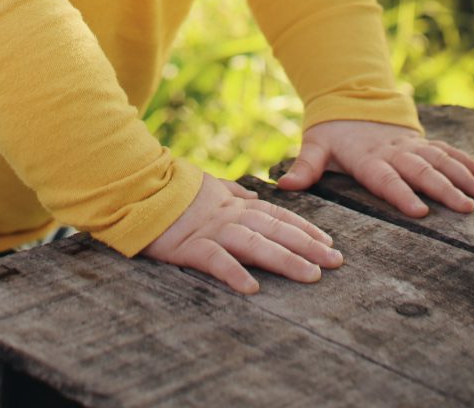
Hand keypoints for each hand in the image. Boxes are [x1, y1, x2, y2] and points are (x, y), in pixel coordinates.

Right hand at [142, 172, 342, 294]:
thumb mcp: (207, 185)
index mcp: (234, 204)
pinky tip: (253, 288)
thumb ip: (231, 192)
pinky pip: (215, 261)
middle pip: (275, 230)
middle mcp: (229, 215)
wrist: (137, 185)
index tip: (329, 243)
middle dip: (308, 246)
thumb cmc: (172, 189)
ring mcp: (211, 230)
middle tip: (336, 262)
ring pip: (255, 244)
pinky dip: (234, 273)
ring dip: (285, 259)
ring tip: (311, 276)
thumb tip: (252, 196)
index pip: (277, 216)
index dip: (305, 229)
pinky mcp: (189, 246)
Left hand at [276, 120, 473, 217]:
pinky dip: (466, 162)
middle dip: (444, 188)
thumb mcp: (314, 145)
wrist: (349, 100)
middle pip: (420, 170)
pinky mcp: (420, 143)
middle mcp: (392, 151)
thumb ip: (304, 167)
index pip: (385, 178)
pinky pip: (447, 151)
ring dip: (463, 176)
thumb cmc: (331, 133)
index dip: (401, 193)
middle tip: (465, 207)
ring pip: (440, 160)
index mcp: (367, 157)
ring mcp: (409, 146)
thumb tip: (284, 186)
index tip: (420, 211)